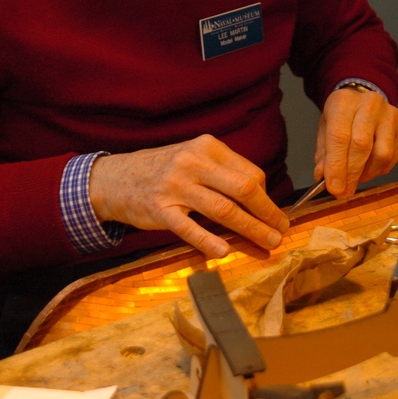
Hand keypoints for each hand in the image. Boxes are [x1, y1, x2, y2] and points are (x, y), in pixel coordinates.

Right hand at [87, 135, 288, 258]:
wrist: (115, 178)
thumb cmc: (163, 170)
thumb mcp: (193, 158)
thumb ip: (223, 172)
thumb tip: (260, 198)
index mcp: (207, 147)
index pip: (249, 173)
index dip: (266, 196)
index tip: (273, 213)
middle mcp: (193, 162)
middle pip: (242, 189)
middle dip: (268, 212)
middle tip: (282, 230)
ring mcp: (175, 186)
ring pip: (223, 210)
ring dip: (250, 229)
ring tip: (268, 242)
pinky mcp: (159, 209)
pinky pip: (189, 228)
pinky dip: (209, 241)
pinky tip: (224, 251)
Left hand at [314, 86, 397, 197]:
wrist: (363, 99)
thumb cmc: (342, 117)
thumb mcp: (325, 129)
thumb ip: (324, 153)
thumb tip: (323, 177)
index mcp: (344, 102)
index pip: (340, 136)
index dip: (336, 165)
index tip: (334, 188)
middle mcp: (370, 104)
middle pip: (362, 145)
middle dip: (352, 173)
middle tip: (344, 192)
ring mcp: (390, 115)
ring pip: (382, 153)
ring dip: (368, 173)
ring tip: (357, 178)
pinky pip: (393, 157)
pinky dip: (379, 169)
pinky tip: (369, 168)